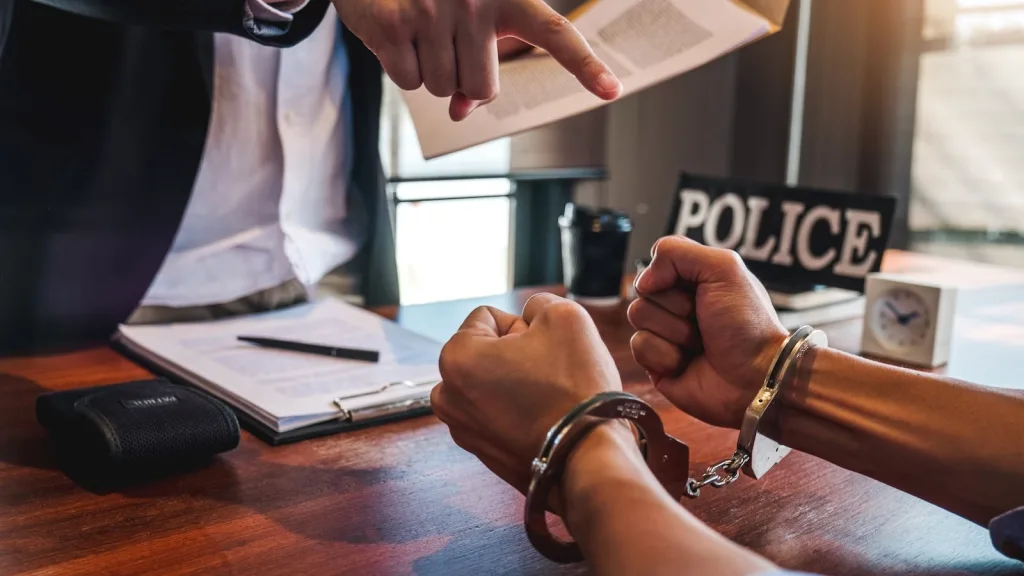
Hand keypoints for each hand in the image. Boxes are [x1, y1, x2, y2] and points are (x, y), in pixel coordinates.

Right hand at [337, 0, 621, 120]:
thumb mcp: (465, 19)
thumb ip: (474, 65)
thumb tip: (462, 113)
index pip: (555, 34)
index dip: (584, 64)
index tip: (612, 90)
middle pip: (482, 87)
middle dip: (461, 80)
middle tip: (444, 44)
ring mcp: (433, 9)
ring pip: (444, 89)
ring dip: (428, 71)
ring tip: (419, 31)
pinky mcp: (394, 22)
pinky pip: (408, 81)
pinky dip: (398, 66)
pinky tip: (394, 32)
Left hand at [431, 293, 622, 494]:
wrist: (589, 458)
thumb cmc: (575, 385)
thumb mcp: (565, 317)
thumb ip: (539, 304)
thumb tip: (530, 316)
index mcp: (455, 357)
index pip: (488, 317)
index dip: (524, 326)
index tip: (545, 350)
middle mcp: (446, 395)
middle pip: (486, 352)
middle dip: (516, 355)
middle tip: (549, 374)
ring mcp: (462, 430)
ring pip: (493, 384)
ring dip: (516, 383)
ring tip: (547, 398)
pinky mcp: (483, 454)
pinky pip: (500, 416)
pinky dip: (519, 412)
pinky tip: (545, 420)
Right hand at [628, 237, 787, 428]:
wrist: (755, 377)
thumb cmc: (747, 324)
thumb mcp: (724, 268)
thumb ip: (677, 252)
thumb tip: (642, 280)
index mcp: (694, 280)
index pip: (658, 261)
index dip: (670, 274)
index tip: (698, 288)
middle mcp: (677, 304)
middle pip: (643, 290)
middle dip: (676, 306)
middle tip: (704, 321)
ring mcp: (665, 333)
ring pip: (638, 316)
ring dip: (674, 331)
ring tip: (700, 344)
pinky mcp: (656, 362)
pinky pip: (638, 346)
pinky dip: (666, 355)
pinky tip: (687, 363)